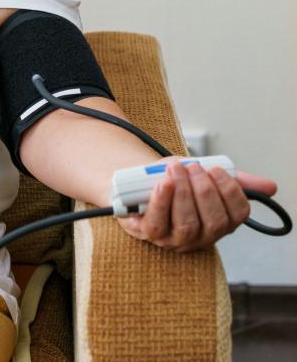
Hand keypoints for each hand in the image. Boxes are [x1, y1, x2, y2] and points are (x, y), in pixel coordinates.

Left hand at [116, 155, 277, 251]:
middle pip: (213, 221)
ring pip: (187, 224)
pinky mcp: (150, 235)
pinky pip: (158, 223)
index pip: (237, 215)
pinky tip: (163, 184)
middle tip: (192, 167)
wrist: (136, 180)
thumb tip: (270, 186)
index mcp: (220, 222)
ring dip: (183, 193)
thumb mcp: (203, 175)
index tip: (216, 170)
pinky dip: (162, 201)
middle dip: (205, 191)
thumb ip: (234, 179)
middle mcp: (200, 237)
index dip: (230, 192)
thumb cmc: (174, 180)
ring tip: (176, 169)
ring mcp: (175, 239)